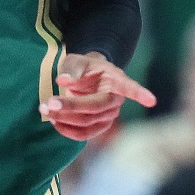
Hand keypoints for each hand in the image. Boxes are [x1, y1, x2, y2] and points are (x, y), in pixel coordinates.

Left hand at [40, 52, 156, 140]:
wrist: (87, 77)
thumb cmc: (84, 67)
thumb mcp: (77, 61)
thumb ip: (72, 69)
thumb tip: (63, 81)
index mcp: (116, 80)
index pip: (129, 87)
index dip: (139, 93)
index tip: (151, 100)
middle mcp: (115, 100)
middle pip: (95, 109)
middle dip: (70, 107)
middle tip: (47, 102)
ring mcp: (108, 116)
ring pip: (86, 123)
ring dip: (64, 119)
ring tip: (44, 110)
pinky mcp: (98, 127)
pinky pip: (83, 134)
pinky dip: (66, 130)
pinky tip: (53, 121)